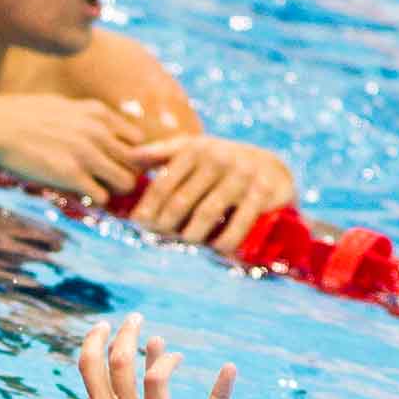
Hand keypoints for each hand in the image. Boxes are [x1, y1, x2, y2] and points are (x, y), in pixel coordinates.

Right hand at [0, 94, 144, 204]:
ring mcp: (87, 155)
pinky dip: (93, 200)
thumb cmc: (21, 115)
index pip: (137, 140)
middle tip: (104, 181)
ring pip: (126, 182)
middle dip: (123, 174)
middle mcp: (99, 132)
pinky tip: (77, 194)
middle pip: (135, 163)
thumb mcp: (63, 106)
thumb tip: (100, 130)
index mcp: (98, 113)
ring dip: (111, 190)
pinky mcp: (71, 176)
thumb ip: (87, 119)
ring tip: (92, 189)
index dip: (127, 155)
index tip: (112, 162)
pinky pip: (102, 197)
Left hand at [124, 135, 294, 253]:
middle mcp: (217, 159)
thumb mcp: (192, 150)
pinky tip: (217, 248)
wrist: (269, 165)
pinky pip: (239, 222)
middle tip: (163, 237)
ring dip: (192, 235)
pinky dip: (225, 240)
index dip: (148, 209)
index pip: (163, 185)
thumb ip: (161, 153)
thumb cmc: (220, 163)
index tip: (140, 225)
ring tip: (188, 241)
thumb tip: (129, 158)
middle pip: (181, 202)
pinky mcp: (264, 191)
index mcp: (195, 150)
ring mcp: (241, 175)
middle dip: (166, 225)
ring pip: (207, 214)